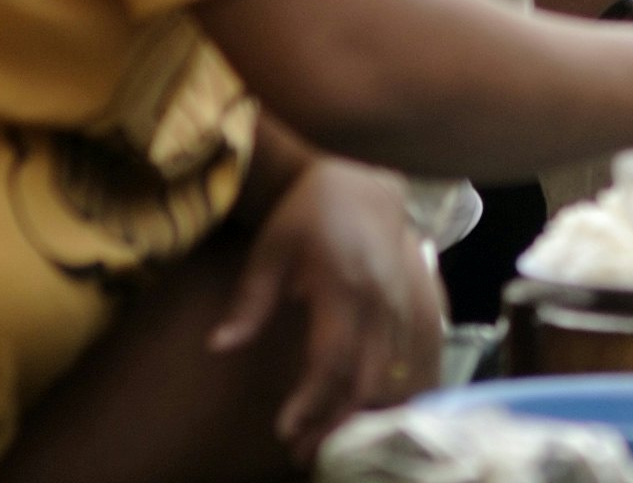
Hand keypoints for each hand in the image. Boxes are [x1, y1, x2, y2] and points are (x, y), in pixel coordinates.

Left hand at [213, 157, 438, 456]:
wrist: (364, 180)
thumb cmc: (310, 212)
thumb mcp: (272, 248)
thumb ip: (250, 300)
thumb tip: (219, 346)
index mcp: (344, 287)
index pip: (332, 359)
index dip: (311, 400)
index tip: (285, 430)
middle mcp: (380, 303)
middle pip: (365, 379)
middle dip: (334, 421)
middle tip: (302, 452)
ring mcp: (402, 307)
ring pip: (389, 376)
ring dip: (358, 414)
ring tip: (326, 441)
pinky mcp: (413, 308)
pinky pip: (409, 362)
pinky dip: (389, 393)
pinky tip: (365, 413)